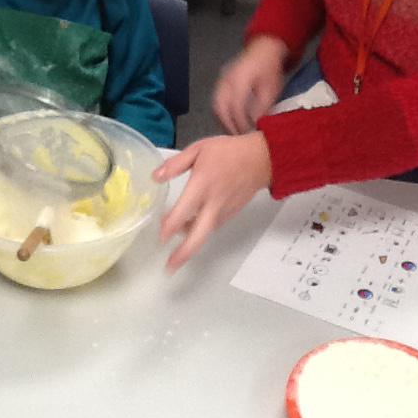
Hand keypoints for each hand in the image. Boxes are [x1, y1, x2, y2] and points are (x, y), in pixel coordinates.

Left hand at [153, 132, 271, 270]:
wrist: (261, 158)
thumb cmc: (229, 152)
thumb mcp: (198, 149)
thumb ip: (175, 164)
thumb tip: (155, 177)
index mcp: (202, 185)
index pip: (184, 211)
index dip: (170, 226)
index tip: (160, 237)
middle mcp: (213, 203)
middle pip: (199, 235)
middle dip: (184, 253)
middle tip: (170, 267)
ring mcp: (224, 211)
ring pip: (205, 233)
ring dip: (189, 242)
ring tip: (175, 243)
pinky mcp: (231, 214)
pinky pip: (213, 227)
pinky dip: (200, 231)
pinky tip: (190, 228)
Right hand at [213, 36, 288, 133]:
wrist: (263, 48)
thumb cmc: (270, 68)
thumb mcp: (272, 89)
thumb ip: (263, 107)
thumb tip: (256, 125)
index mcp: (240, 79)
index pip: (236, 106)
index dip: (240, 123)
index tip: (247, 134)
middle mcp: (226, 80)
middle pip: (220, 108)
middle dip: (228, 125)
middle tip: (237, 138)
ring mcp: (221, 80)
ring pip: (215, 106)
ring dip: (222, 121)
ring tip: (233, 132)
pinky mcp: (220, 82)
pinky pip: (216, 101)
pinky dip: (220, 114)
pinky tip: (229, 121)